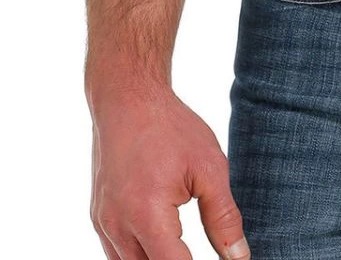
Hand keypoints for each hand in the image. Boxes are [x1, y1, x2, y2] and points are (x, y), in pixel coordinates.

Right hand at [88, 83, 248, 259]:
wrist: (127, 99)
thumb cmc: (171, 128)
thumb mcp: (210, 168)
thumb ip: (224, 217)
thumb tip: (239, 257)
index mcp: (147, 215)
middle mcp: (118, 226)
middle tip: (200, 248)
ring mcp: (104, 224)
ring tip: (184, 246)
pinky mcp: (99, 218)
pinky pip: (118, 254)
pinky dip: (141, 255)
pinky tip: (163, 240)